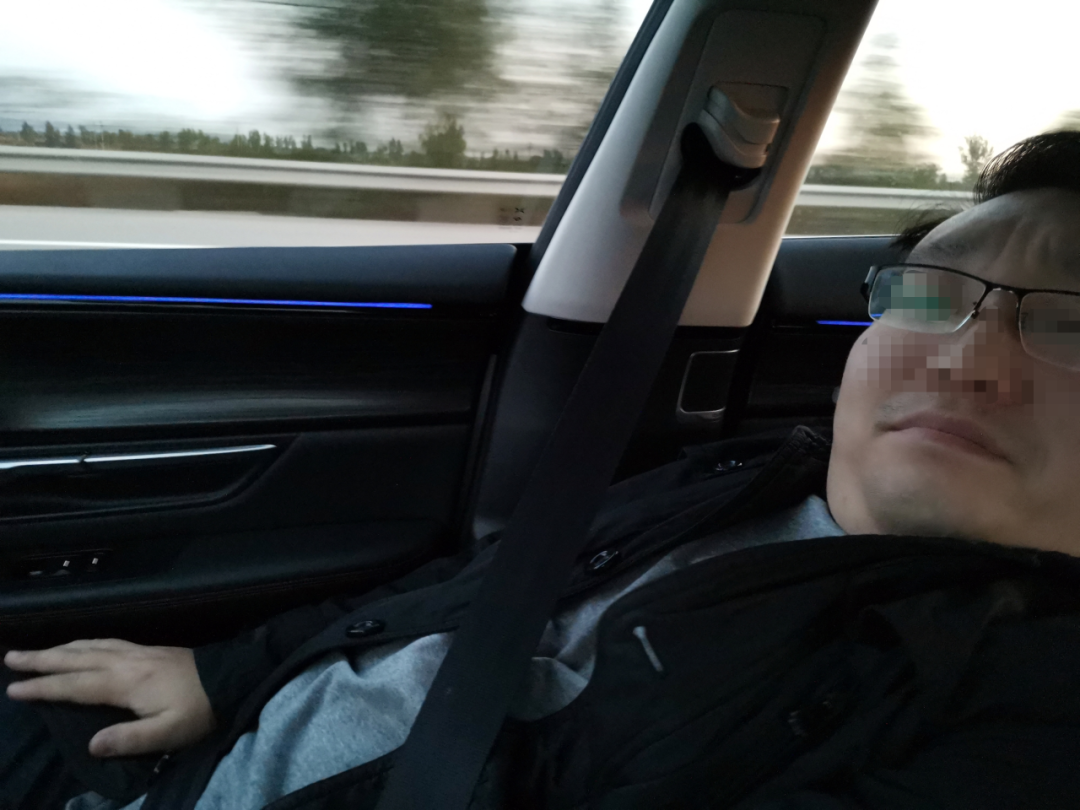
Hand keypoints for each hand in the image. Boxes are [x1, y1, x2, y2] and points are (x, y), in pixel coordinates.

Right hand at [4, 638, 215, 757]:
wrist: (232, 677)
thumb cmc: (200, 709)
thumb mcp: (169, 733)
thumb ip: (130, 739)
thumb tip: (91, 745)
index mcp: (126, 683)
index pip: (75, 685)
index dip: (44, 687)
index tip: (14, 688)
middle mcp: (126, 661)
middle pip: (76, 657)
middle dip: (42, 658)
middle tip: (10, 656)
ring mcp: (138, 652)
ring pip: (90, 645)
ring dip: (61, 647)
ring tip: (38, 651)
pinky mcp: (149, 649)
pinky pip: (107, 641)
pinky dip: (85, 642)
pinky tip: (83, 645)